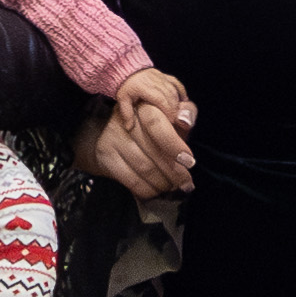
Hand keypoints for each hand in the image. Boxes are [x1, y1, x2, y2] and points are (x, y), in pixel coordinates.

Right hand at [87, 70, 199, 197]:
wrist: (111, 132)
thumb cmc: (150, 124)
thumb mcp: (170, 113)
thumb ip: (185, 112)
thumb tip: (185, 121)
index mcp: (143, 106)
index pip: (156, 124)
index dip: (174, 145)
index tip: (189, 161)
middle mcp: (125, 120)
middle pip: (153, 151)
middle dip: (175, 172)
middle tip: (186, 182)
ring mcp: (113, 138)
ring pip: (143, 167)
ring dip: (163, 182)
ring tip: (173, 187)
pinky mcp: (106, 157)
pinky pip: (131, 179)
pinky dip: (147, 189)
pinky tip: (157, 190)